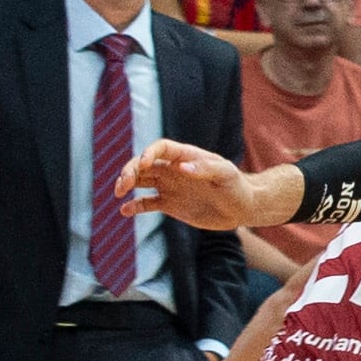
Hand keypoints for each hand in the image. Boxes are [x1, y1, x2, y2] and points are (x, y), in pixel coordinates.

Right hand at [119, 138, 253, 229]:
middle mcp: (173, 169)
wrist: (242, 208)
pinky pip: (147, 203)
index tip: (143, 164)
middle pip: (144, 164)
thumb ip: (205, 169)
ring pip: (141, 181)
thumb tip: (181, 168)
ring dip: (126, 184)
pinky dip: (135, 206)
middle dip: (130, 171)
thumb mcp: (226, 174)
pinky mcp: (170, 204)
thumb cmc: (237, 186)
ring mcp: (170, 186)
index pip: (160, 148)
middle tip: (122, 185)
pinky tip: (125, 211)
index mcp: (185, 156)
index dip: (149, 153)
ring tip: (118, 192)